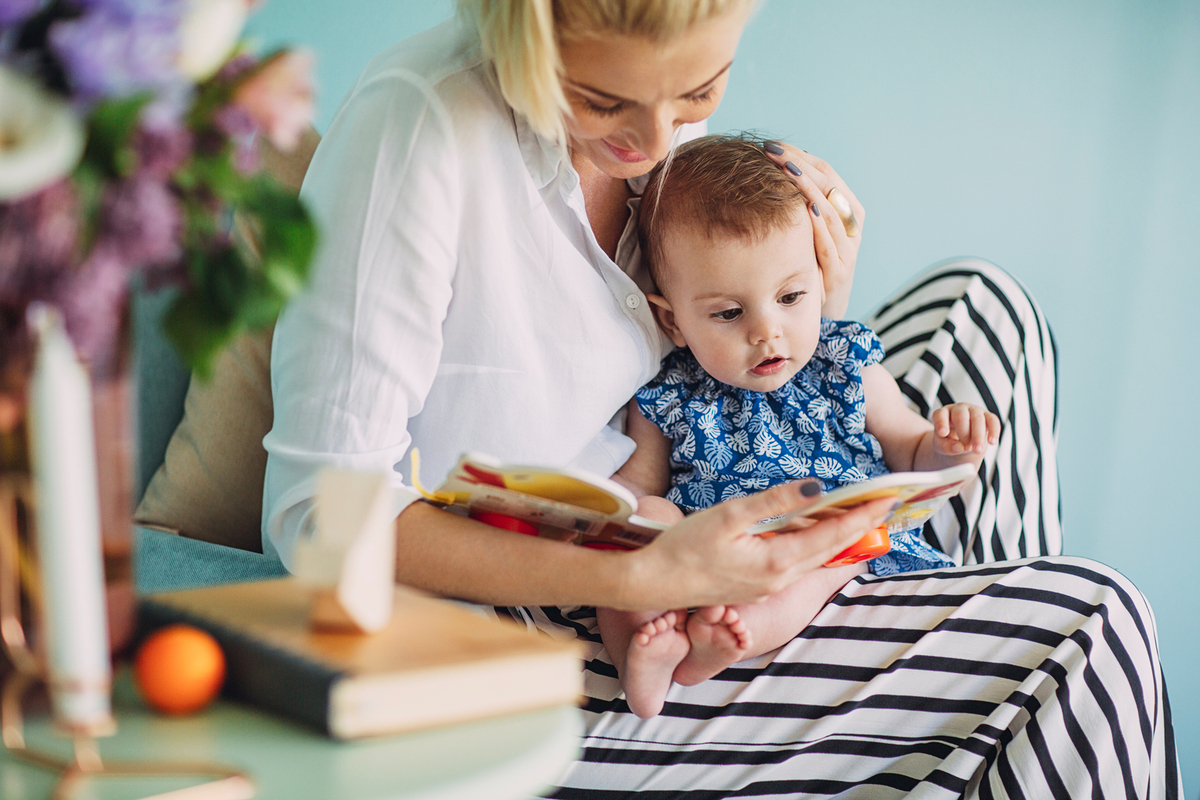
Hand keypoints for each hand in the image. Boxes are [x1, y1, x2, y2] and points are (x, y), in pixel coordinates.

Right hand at [617, 480, 895, 609]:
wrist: (653, 582)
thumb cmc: (684, 548)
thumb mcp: (729, 516)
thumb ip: (775, 501)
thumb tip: (816, 488)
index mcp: (777, 561)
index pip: (832, 534)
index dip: (862, 515)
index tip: (886, 499)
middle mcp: (779, 579)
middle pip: (830, 549)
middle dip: (859, 526)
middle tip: (883, 505)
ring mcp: (768, 586)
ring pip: (814, 558)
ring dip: (837, 537)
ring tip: (857, 516)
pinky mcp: (755, 586)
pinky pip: (796, 564)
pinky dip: (812, 546)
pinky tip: (812, 533)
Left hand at [762, 141, 863, 318]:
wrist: (820, 308)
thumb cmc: (807, 263)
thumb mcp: (805, 229)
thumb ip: (799, 202)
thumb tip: (773, 166)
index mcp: (847, 210)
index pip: (827, 173)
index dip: (801, 156)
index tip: (773, 145)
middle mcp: (852, 227)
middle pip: (829, 186)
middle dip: (800, 165)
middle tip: (771, 150)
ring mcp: (847, 251)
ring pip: (832, 212)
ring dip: (808, 188)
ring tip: (786, 170)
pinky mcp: (838, 275)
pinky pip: (830, 246)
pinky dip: (820, 226)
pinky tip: (806, 208)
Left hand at [931, 403, 1000, 455]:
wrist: (962, 442)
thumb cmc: (949, 441)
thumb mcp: (942, 446)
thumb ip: (946, 447)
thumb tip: (959, 448)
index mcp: (943, 414)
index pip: (940, 414)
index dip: (941, 423)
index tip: (943, 433)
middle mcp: (958, 409)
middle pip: (961, 416)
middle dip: (964, 433)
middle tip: (967, 448)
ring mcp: (973, 411)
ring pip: (977, 418)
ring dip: (978, 435)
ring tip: (977, 450)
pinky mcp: (987, 416)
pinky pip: (992, 420)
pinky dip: (993, 431)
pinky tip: (992, 442)